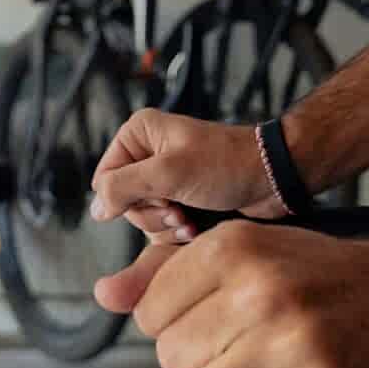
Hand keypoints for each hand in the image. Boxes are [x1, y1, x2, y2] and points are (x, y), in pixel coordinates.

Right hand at [88, 109, 279, 240]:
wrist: (271, 177)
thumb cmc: (226, 165)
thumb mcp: (169, 173)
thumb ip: (124, 187)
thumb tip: (96, 209)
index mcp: (139, 135)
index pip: (105, 180)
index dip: (128, 199)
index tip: (161, 199)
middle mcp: (148, 154)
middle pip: (124, 203)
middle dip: (152, 216)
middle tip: (179, 211)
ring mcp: (165, 178)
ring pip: (144, 219)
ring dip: (166, 227)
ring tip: (191, 221)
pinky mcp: (181, 197)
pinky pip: (163, 225)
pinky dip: (176, 232)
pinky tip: (196, 228)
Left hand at [110, 219, 368, 367]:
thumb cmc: (328, 279)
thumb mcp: (251, 252)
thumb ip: (171, 274)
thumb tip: (104, 294)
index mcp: (235, 249)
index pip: (152, 314)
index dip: (178, 332)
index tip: (214, 332)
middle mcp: (259, 291)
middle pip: (172, 362)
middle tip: (241, 363)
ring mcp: (290, 345)